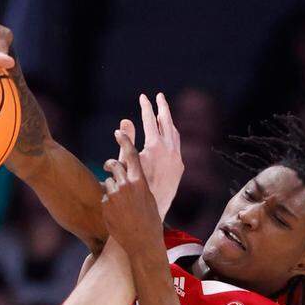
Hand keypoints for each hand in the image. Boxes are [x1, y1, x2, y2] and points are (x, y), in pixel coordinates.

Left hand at [100, 131, 162, 257]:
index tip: (119, 132)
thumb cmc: (149, 218)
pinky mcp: (105, 204)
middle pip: (114, 164)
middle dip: (110, 164)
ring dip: (110, 188)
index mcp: (140, 180)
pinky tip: (116, 213)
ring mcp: (114, 194)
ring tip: (119, 202)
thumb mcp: (147, 195)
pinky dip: (108, 202)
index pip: (131, 153)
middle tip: (108, 166)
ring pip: (108, 182)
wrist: (142, 240)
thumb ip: (138, 180)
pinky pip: (104, 197)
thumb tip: (132, 170)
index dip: (125, 139)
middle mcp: (126, 184)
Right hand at [117, 93, 182, 220]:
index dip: (145, 106)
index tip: (143, 97)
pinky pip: (177, 145)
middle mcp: (169, 149)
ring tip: (164, 114)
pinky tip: (168, 136)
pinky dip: (172, 135)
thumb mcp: (126, 161)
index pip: (149, 119)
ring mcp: (177, 158)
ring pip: (175, 133)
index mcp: (154, 146)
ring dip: (169, 121)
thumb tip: (124, 121)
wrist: (151, 208)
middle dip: (162, 107)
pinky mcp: (180, 167)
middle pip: (167, 121)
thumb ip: (127, 140)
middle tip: (159, 96)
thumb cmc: (133, 186)